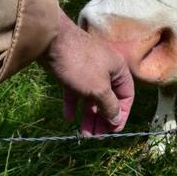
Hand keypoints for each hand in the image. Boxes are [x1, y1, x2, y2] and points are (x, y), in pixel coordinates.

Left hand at [40, 9, 134, 135]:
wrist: (50, 39)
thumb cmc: (80, 63)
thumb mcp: (98, 88)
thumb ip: (109, 106)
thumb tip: (116, 119)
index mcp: (119, 70)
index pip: (126, 96)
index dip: (121, 115)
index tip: (113, 131)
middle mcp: (106, 69)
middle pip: (108, 98)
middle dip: (102, 118)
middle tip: (96, 136)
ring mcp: (88, 69)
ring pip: (91, 96)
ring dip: (88, 115)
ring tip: (83, 133)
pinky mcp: (71, 70)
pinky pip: (76, 91)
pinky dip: (74, 104)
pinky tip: (69, 118)